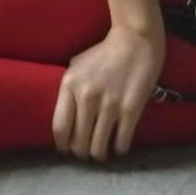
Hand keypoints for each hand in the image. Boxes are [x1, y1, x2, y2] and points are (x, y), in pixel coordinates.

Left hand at [52, 18, 166, 161]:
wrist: (135, 40)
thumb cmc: (104, 54)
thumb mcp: (77, 67)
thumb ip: (68, 92)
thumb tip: (65, 123)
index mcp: (70, 85)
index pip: (59, 128)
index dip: (63, 146)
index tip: (68, 149)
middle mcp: (87, 96)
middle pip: (78, 143)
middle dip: (82, 152)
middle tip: (87, 151)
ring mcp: (109, 104)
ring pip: (98, 149)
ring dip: (100, 154)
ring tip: (103, 151)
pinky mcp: (130, 110)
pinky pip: (121, 143)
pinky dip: (119, 149)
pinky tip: (119, 144)